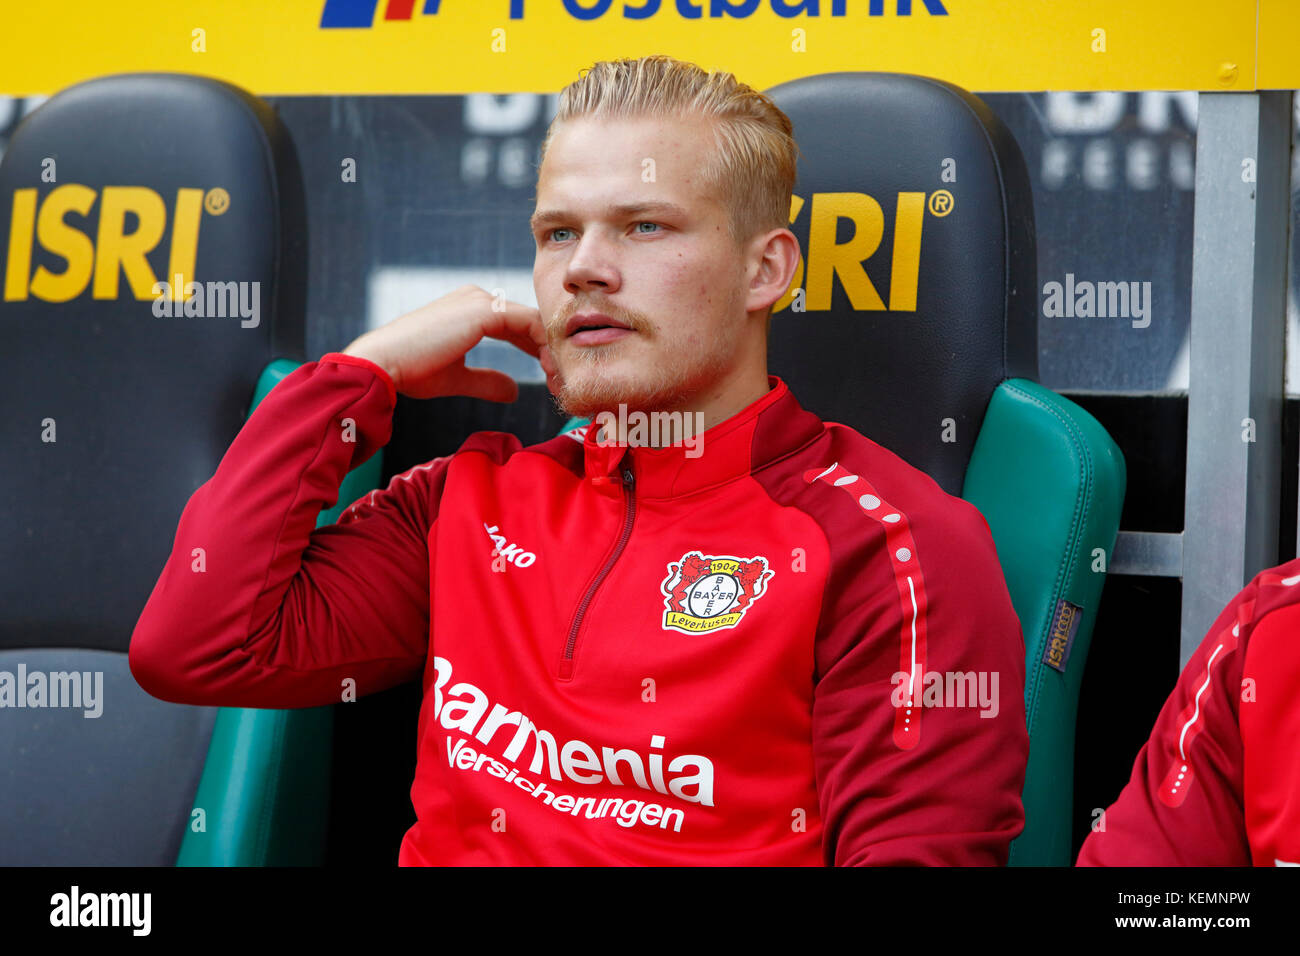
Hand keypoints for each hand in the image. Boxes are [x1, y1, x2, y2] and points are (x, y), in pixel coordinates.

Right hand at [341, 285, 557, 400]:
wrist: (383, 364)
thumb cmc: (411, 370)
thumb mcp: (457, 377)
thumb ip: (487, 381)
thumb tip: (514, 390)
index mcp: (470, 309)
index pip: (518, 326)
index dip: (537, 351)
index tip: (549, 378)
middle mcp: (478, 298)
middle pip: (530, 322)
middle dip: (549, 352)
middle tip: (561, 381)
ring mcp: (482, 300)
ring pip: (534, 322)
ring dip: (551, 352)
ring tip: (558, 379)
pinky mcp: (484, 311)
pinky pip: (530, 325)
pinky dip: (544, 347)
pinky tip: (549, 371)